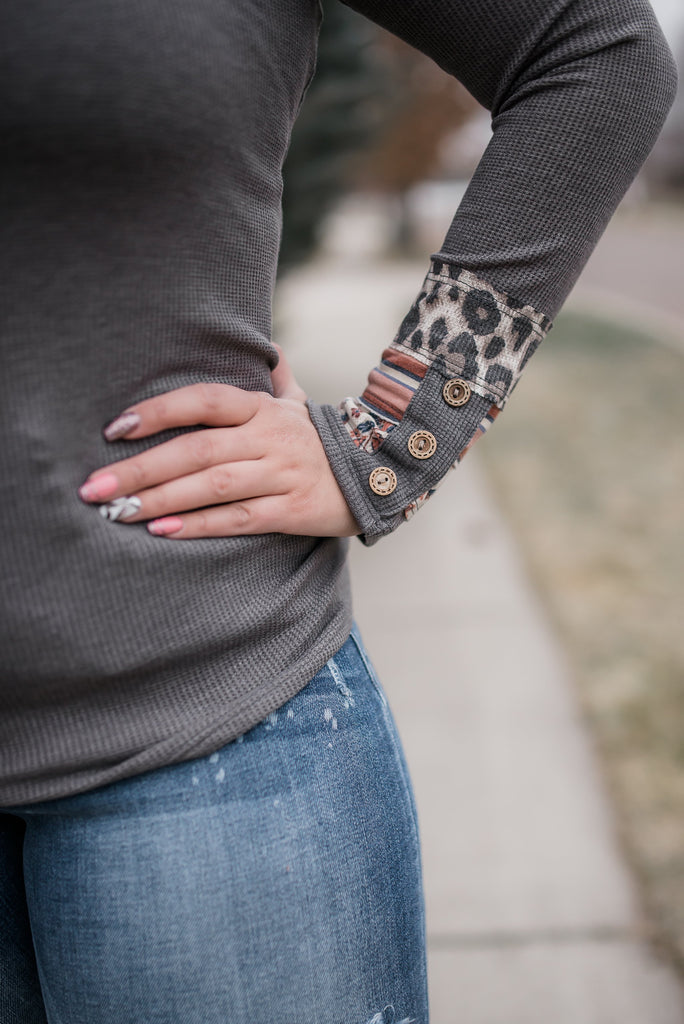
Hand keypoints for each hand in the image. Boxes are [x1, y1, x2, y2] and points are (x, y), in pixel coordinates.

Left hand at [78, 347, 359, 538]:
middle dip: (142, 468)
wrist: (378, 476)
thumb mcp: (298, 404)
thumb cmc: (320, 442)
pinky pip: (240, 518)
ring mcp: (281, 474)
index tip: (114, 429)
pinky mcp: (292, 510)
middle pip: (197, 450)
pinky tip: (163, 531)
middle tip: (96, 486)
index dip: (159, 411)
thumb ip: (275, 377)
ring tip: (119, 511)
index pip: (204, 400)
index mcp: (263, 408)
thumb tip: (265, 346)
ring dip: (162, 499)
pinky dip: (200, 525)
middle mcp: (270, 437)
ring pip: (213, 485)